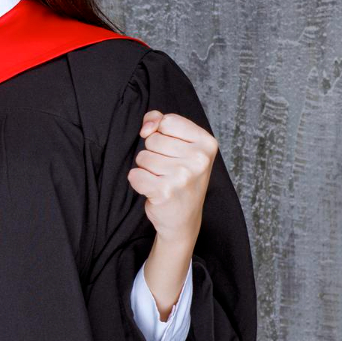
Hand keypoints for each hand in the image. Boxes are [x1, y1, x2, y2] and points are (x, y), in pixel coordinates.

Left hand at [129, 110, 216, 248]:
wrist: (183, 218)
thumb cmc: (181, 178)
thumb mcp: (180, 144)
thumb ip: (161, 122)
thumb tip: (147, 127)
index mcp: (207, 143)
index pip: (167, 122)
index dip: (161, 134)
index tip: (172, 151)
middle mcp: (199, 159)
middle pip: (153, 140)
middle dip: (154, 154)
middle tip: (168, 171)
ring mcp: (183, 176)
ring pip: (142, 157)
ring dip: (147, 169)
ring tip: (163, 180)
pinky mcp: (165, 191)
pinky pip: (134, 174)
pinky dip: (138, 182)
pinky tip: (154, 191)